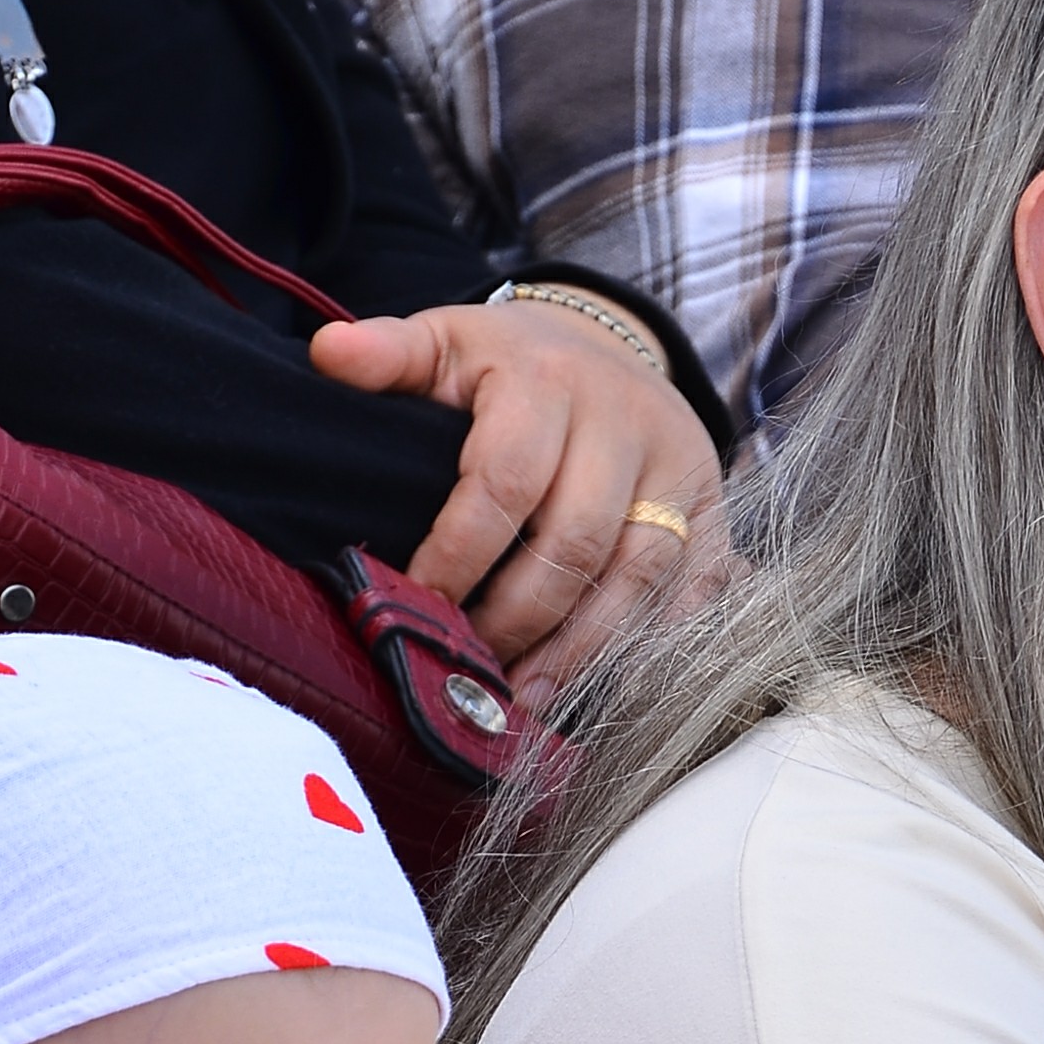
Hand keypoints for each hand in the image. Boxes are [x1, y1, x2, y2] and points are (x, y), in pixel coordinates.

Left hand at [310, 297, 724, 703]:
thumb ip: (391, 354)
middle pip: (575, 544)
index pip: (504, 482)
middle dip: (516, 619)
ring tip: (526, 700)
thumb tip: (329, 356)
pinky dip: (652, 647)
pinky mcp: (714, 513)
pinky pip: (696, 594)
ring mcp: (679, 471)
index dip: (459, 555)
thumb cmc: (512, 365)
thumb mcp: (450, 343)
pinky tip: (604, 688)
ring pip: (639, 579)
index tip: (419, 604)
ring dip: (580, 652)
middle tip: (469, 666)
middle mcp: (625, 422)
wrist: (611, 348)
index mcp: (549, 380)